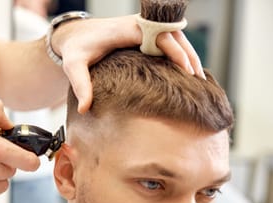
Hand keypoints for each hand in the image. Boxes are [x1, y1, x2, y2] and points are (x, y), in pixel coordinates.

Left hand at [51, 14, 203, 113]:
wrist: (74, 35)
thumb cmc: (75, 49)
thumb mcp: (74, 66)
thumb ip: (81, 86)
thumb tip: (84, 109)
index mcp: (127, 28)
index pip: (161, 36)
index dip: (177, 52)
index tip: (187, 72)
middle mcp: (139, 24)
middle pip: (174, 35)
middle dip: (188, 56)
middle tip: (199, 81)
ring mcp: (144, 26)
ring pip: (175, 36)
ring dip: (188, 55)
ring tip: (198, 79)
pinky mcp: (145, 33)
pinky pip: (168, 39)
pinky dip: (180, 53)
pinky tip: (186, 72)